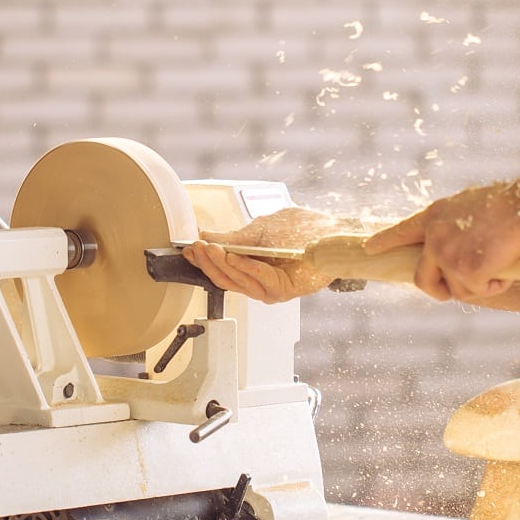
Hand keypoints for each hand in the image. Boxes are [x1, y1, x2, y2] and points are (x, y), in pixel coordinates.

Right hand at [179, 207, 345, 303]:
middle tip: (196, 247)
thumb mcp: (260, 230)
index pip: (219, 270)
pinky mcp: (284, 290)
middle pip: (224, 278)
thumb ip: (234, 239)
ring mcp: (270, 289)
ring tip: (210, 248)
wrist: (333, 233)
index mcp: (250, 268)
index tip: (187, 248)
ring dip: (222, 264)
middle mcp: (258, 282)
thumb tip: (206, 237)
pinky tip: (235, 257)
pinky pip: (260, 279)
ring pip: (238, 281)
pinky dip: (246, 267)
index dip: (201, 260)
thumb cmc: (304, 230)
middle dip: (207, 262)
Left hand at [364, 184, 519, 301]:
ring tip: (501, 264)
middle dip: (436, 290)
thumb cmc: (514, 205)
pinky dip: (495, 287)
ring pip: (456, 290)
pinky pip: (477, 292)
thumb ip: (457, 226)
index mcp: (436, 215)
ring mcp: (446, 255)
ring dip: (480, 286)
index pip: (403, 232)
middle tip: (449, 293)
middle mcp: (434, 236)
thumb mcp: (474, 208)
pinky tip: (507, 268)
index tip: (369, 249)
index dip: (385, 242)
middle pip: (421, 279)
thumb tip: (458, 251)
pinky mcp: (464, 272)